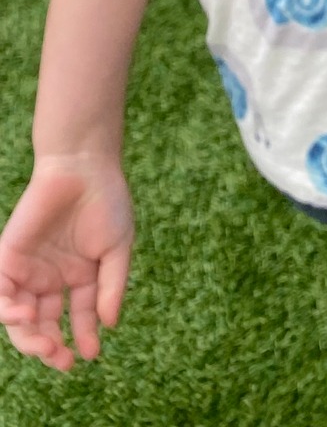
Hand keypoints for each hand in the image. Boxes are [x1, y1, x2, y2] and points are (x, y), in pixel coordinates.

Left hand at [0, 154, 134, 371]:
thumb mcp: (118, 248)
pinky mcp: (8, 258)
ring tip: (45, 345)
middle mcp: (51, 278)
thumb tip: (109, 325)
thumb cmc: (106, 201)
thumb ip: (112, 286)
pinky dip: (7, 311)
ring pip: (20, 317)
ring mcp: (28, 270)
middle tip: (61, 360)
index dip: (83, 338)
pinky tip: (25, 315)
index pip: (78, 317)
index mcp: (79, 276)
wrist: (83, 165)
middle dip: (51, 347)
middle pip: (44, 325)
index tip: (90, 353)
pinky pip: (0, 293)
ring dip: (28, 337)